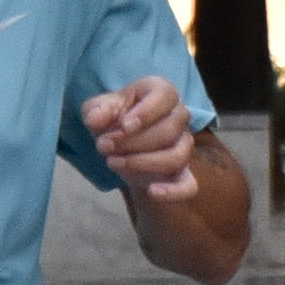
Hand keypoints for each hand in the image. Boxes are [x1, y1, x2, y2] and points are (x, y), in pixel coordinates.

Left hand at [85, 73, 197, 200]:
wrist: (119, 145)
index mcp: (162, 93)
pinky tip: (152, 191)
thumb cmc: (113, 118)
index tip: (123, 126)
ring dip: (142, 162)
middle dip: (132, 141)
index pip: (165, 96)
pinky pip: (188, 185)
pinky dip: (173, 191)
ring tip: (112, 162)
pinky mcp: (181, 174)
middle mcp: (179, 117)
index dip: (146, 112)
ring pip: (176, 156)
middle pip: (168, 130)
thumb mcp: (98, 109)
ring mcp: (183, 146)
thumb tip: (96, 120)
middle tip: (103, 146)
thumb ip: (97, 110)